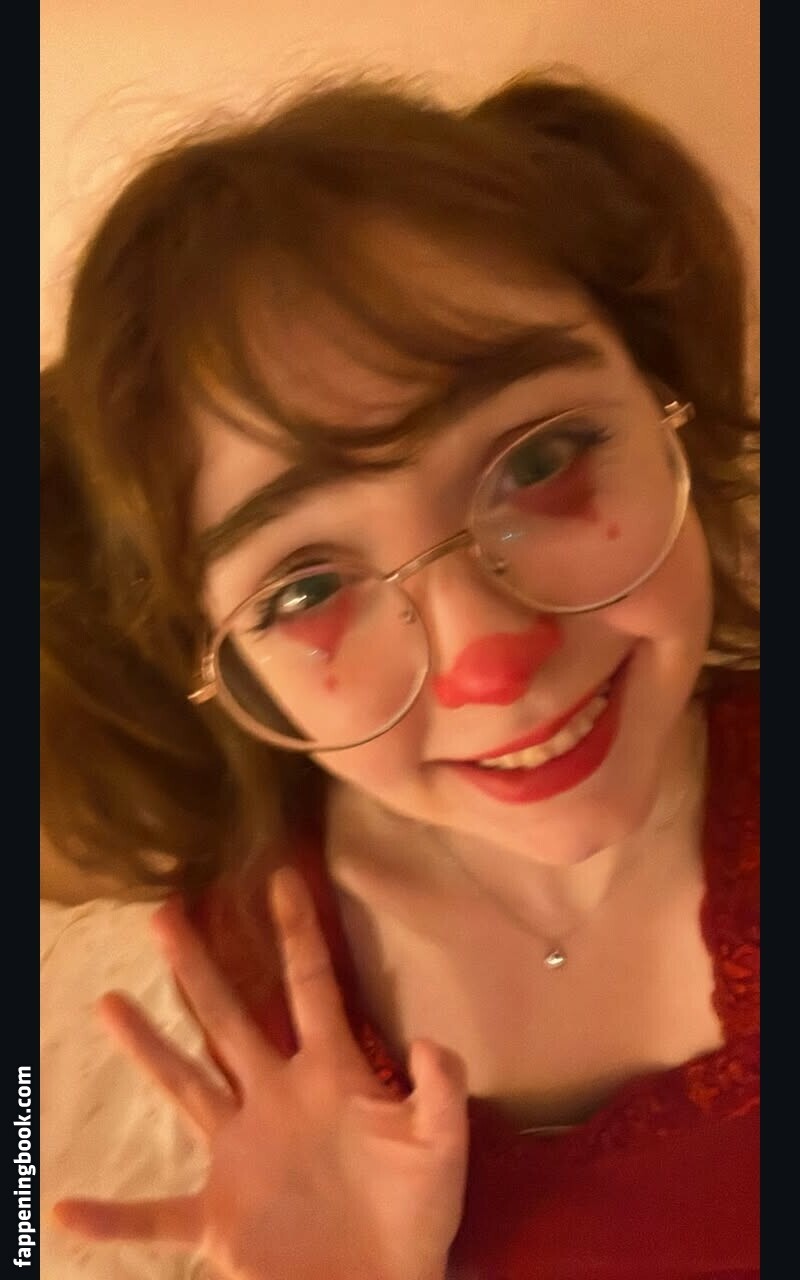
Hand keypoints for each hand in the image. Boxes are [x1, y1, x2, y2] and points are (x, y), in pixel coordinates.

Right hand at [53, 867, 468, 1279]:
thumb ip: (441, 1089)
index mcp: (331, 1076)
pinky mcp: (221, 1220)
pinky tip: (67, 1210)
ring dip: (149, 1049)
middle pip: (230, 1019)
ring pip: (186, 1089)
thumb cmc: (417, 1216)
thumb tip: (427, 1038)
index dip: (298, 933)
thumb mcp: (443, 1146)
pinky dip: (115, 1219)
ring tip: (110, 1003)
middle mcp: (276, 1100)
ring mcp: (243, 1156)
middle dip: (200, 967)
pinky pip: (156, 1218)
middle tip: (165, 914)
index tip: (281, 877)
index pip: (311, 987)